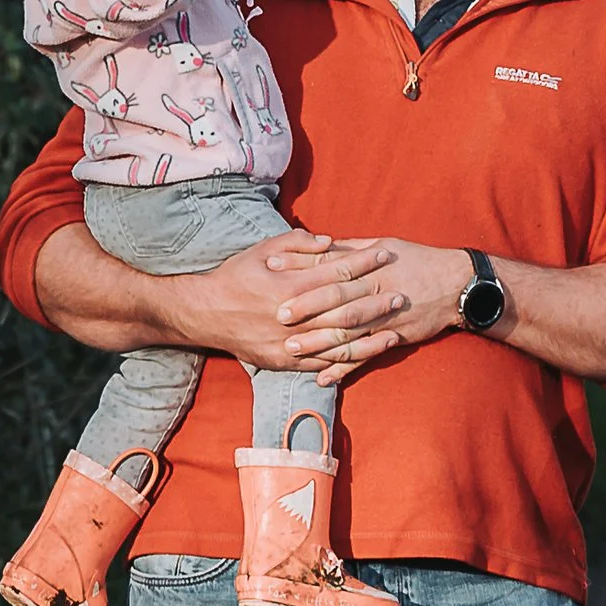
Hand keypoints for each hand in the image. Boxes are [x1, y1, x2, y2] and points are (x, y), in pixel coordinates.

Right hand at [163, 233, 402, 383]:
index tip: (386, 252)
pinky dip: (348, 360)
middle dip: (375, 298)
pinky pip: (323, 364)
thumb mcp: (261, 250)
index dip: (364, 261)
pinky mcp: (286, 362)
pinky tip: (369, 354)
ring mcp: (290, 343)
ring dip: (370, 333)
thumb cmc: (235, 276)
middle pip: (344, 307)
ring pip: (339, 340)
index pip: (337, 271)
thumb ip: (296, 243)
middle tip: (401, 292)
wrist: (205, 313)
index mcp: (289, 285)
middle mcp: (293, 317)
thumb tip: (330, 242)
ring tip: (395, 326)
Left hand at [283, 239, 476, 366]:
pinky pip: (365, 356)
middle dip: (305, 307)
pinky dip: (344, 368)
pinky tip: (323, 378)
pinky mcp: (394, 338)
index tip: (272, 269)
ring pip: (348, 331)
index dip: (299, 267)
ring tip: (292, 349)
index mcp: (369, 266)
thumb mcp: (384, 245)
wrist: (458, 285)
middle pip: (335, 299)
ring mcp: (384, 318)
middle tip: (276, 316)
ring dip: (319, 342)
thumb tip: (320, 244)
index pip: (328, 265)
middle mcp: (375, 291)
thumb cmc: (418, 260)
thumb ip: (350, 249)